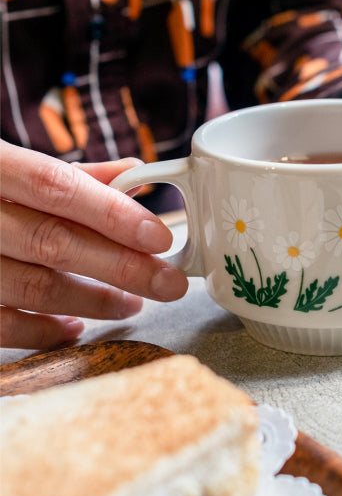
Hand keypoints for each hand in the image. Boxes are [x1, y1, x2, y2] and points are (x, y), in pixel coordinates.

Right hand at [0, 141, 188, 348]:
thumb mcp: (6, 165)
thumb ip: (69, 174)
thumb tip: (134, 173)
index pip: (57, 187)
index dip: (111, 213)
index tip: (160, 236)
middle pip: (53, 243)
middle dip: (122, 267)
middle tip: (170, 284)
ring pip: (31, 286)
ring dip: (92, 300)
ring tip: (133, 304)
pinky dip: (41, 331)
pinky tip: (75, 328)